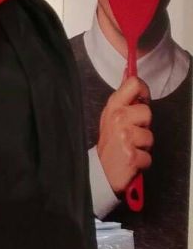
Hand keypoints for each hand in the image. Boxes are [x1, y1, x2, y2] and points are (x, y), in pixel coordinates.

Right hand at [97, 76, 153, 193]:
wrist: (99, 170)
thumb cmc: (109, 144)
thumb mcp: (111, 117)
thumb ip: (124, 99)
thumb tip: (130, 78)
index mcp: (113, 108)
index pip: (133, 84)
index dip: (142, 91)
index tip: (141, 100)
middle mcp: (118, 119)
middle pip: (147, 111)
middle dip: (143, 125)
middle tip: (131, 133)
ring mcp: (124, 136)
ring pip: (149, 136)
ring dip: (143, 145)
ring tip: (130, 147)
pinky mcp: (131, 154)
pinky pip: (148, 155)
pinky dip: (142, 160)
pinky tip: (131, 159)